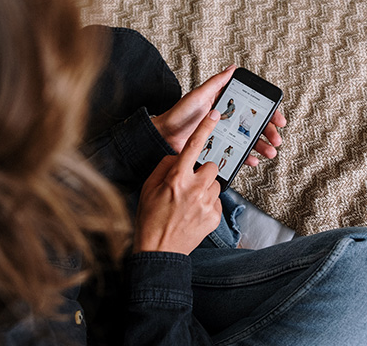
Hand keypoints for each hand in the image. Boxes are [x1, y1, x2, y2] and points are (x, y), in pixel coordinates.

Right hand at [134, 109, 222, 254]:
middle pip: (211, 166)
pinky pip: (217, 201)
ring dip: (206, 189)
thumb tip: (179, 158)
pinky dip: (208, 205)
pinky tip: (194, 214)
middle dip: (203, 172)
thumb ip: (165, 167)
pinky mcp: (215, 217)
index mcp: (176, 178)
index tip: (215, 116)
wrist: (159, 251)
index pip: (194, 146)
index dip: (205, 128)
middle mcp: (194, 189)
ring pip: (216, 184)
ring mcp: (207, 204)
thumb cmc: (150, 219)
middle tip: (190, 184)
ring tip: (190, 203)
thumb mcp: (149, 188)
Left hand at [152, 65, 286, 166]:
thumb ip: (216, 83)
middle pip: (255, 125)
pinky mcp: (219, 148)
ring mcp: (225, 134)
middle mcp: (228, 119)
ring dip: (262, 146)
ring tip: (269, 152)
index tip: (279, 119)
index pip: (253, 107)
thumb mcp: (199, 95)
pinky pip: (237, 153)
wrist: (165, 136)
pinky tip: (253, 160)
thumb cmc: (179, 114)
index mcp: (226, 103)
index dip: (269, 113)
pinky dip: (247, 157)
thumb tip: (232, 68)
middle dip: (269, 132)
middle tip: (276, 140)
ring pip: (249, 140)